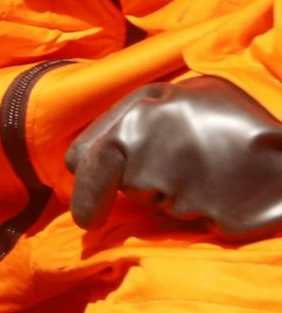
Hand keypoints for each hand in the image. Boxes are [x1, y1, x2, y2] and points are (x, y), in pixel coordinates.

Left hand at [66, 75, 281, 235]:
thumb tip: (80, 160)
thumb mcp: (179, 94)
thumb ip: (130, 117)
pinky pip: (192, 219)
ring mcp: (177, 184)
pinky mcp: (206, 213)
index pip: (82, 160)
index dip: (86, 179)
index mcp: (138, 112)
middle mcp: (149, 149)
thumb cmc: (232, 115)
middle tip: (135, 196)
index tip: (85, 195)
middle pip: (121, 187)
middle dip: (132, 189)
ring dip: (177, 195)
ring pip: (158, 204)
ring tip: (213, 168)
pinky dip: (206, 209)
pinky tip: (228, 187)